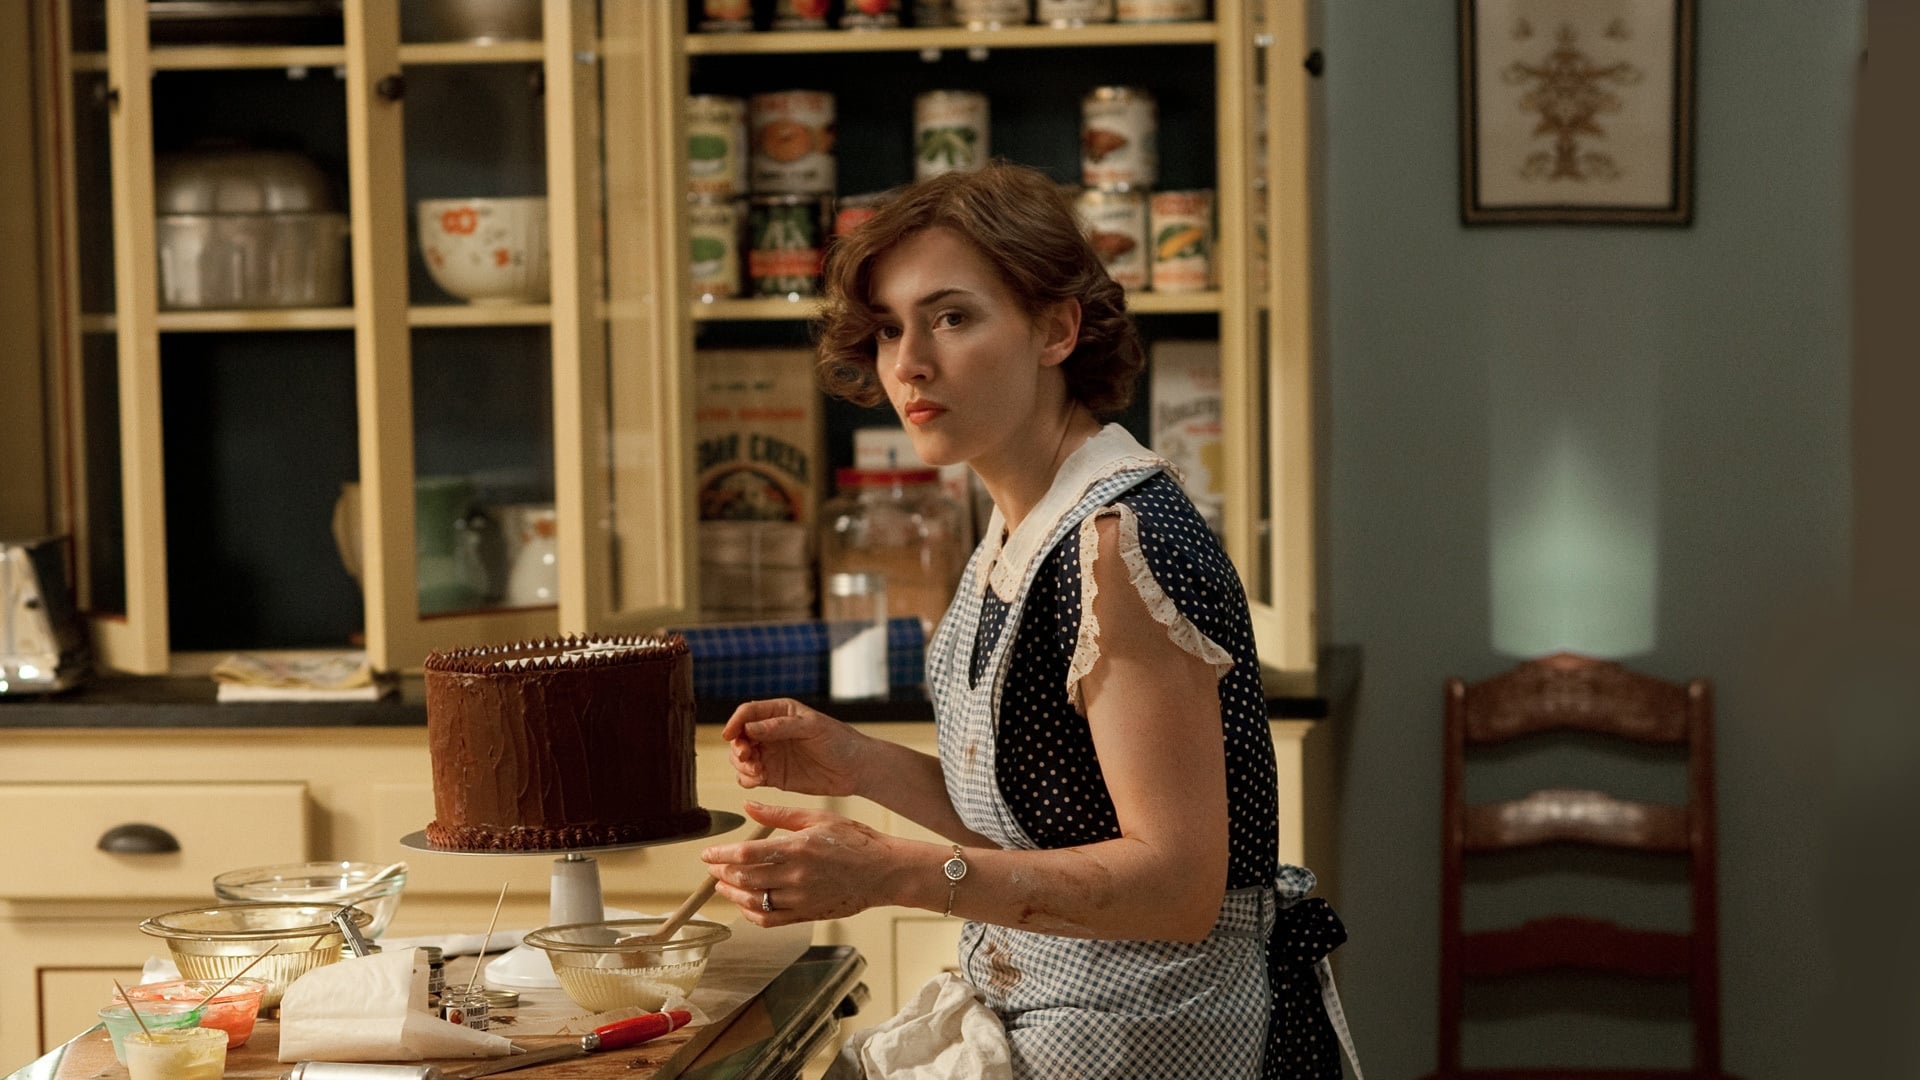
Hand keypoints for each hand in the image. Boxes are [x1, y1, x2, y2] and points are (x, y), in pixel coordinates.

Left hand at [701, 801, 895, 926]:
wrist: (883, 872)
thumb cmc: (855, 841)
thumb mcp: (817, 817)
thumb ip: (779, 815)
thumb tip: (747, 806)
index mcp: (798, 848)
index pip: (746, 855)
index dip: (721, 855)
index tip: (708, 854)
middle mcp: (796, 876)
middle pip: (745, 878)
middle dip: (722, 873)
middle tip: (713, 867)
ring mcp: (801, 899)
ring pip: (754, 901)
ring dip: (732, 894)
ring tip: (723, 885)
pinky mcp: (807, 914)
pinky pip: (770, 919)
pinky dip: (751, 914)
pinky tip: (745, 904)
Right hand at [722, 698, 866, 797]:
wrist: (855, 769)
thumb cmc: (839, 740)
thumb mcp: (812, 727)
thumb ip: (780, 727)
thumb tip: (749, 728)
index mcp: (779, 712)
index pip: (748, 712)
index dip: (735, 722)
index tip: (730, 734)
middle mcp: (770, 732)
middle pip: (739, 736)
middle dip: (737, 746)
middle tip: (747, 756)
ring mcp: (770, 754)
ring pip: (740, 758)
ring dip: (741, 764)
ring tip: (757, 770)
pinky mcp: (773, 775)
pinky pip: (749, 776)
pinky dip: (747, 778)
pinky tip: (759, 779)